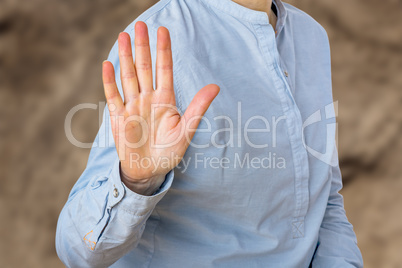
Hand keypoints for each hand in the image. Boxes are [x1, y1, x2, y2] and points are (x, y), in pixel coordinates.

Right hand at [102, 21, 218, 194]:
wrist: (150, 171)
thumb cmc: (169, 152)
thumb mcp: (186, 130)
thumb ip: (198, 107)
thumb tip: (215, 86)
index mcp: (165, 100)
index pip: (164, 69)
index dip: (163, 50)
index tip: (163, 30)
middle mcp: (148, 98)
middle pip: (144, 67)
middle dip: (143, 46)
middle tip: (141, 25)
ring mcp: (132, 106)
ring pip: (128, 76)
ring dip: (126, 57)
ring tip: (124, 36)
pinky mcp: (119, 117)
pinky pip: (113, 96)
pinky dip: (110, 81)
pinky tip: (108, 64)